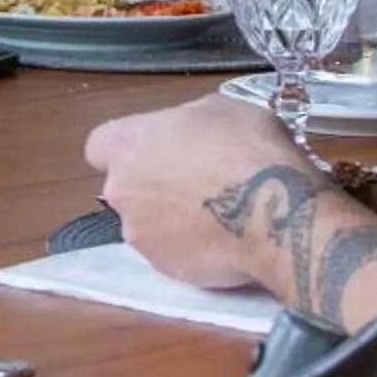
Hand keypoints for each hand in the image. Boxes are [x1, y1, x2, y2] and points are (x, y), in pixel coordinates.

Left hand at [83, 95, 311, 291]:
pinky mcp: (163, 268)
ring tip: (214, 213)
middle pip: (124, 187)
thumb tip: (187, 133)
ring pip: (146, 223)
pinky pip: (170, 253)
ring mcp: (139, 234)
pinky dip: (190, 247)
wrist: (276, 213)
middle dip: (151, 186)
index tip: (157, 150)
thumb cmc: (248, 149)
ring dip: (170, 219)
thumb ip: (187, 122)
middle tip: (194, 181)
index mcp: (127, 143)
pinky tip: (222, 239)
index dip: (129, 149)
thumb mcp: (220, 109)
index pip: (100, 146)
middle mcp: (121, 190)